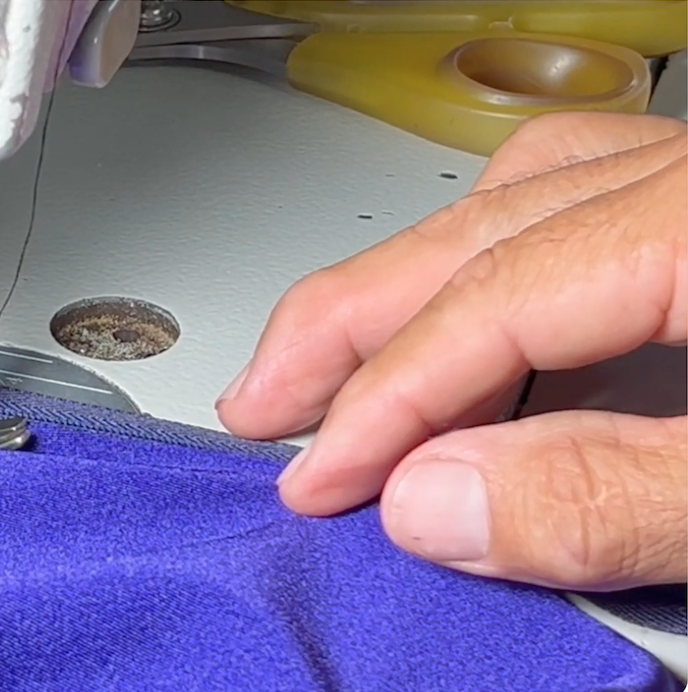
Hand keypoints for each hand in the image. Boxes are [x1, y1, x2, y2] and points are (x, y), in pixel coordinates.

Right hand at [215, 112, 686, 591]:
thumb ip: (604, 495)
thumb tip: (433, 504)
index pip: (493, 298)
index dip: (386, 398)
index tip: (321, 478)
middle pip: (475, 227)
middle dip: (346, 324)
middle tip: (262, 400)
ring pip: (517, 197)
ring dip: (410, 283)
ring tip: (340, 364)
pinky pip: (578, 201)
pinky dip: (493, 262)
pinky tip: (470, 332)